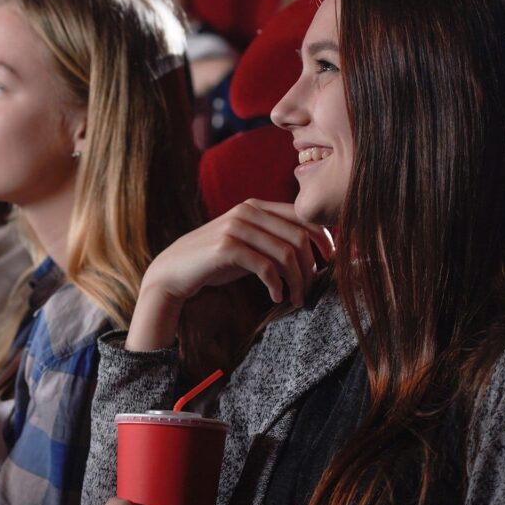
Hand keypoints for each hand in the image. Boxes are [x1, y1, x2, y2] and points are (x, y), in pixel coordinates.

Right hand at [127, 200, 333, 351]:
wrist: (174, 271)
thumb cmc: (215, 261)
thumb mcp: (247, 243)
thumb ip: (272, 239)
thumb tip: (314, 251)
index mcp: (256, 205)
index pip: (303, 216)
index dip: (324, 239)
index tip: (330, 262)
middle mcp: (248, 211)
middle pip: (299, 237)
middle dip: (311, 267)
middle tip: (311, 290)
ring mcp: (236, 227)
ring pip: (286, 253)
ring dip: (297, 281)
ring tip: (296, 299)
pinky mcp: (227, 248)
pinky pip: (266, 267)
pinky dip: (277, 285)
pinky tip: (276, 297)